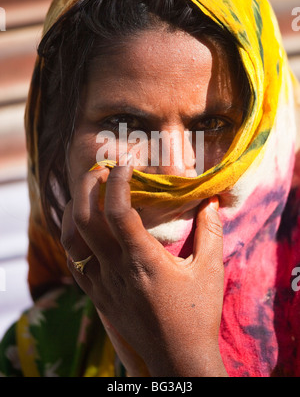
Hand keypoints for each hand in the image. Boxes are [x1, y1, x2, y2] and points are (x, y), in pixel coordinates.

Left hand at [61, 163, 226, 376]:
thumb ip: (210, 232)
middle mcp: (116, 270)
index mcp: (144, 261)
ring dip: (73, 210)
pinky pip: (73, 263)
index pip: (118, 212)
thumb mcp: (210, 270)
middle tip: (100, 170)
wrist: (178, 357)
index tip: (127, 166)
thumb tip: (211, 200)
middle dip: (87, 186)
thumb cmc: (197, 314)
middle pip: (85, 220)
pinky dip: (72, 239)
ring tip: (86, 193)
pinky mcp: (97, 297)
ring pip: (70, 241)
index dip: (118, 182)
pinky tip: (82, 228)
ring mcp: (102, 284)